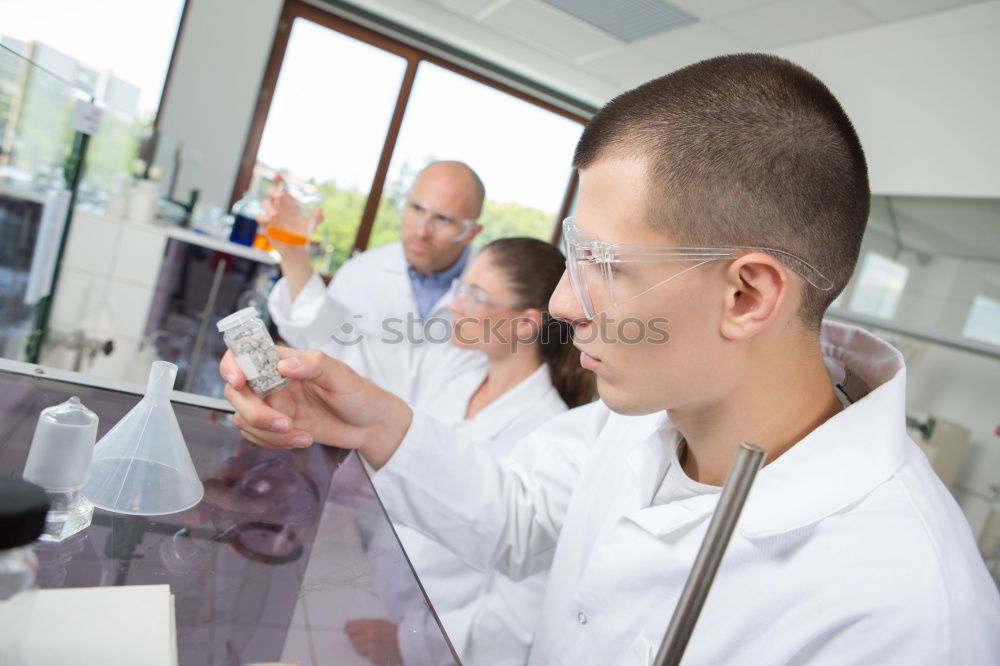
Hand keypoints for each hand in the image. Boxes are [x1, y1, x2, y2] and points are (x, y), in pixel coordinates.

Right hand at [220, 347, 411, 464]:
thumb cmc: (359, 394)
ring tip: (302, 435)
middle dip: (255, 413)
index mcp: (283, 361)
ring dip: (268, 433)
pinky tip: (302, 439)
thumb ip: (315, 365)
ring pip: (244, 419)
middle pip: (236, 393)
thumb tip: (284, 365)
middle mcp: (272, 381)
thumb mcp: (341, 376)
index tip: (239, 382)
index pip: (243, 354)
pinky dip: (275, 443)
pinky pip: (257, 436)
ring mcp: (273, 405)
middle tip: (284, 423)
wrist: (370, 426)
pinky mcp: (277, 427)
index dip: (231, 366)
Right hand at [258, 173, 321, 245]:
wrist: (295, 249)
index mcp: (290, 204)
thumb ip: (316, 218)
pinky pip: (260, 217)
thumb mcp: (311, 226)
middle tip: (280, 195)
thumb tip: (320, 209)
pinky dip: (262, 217)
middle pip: (272, 193)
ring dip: (269, 206)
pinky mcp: (266, 225)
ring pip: (265, 203)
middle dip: (274, 191)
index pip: (283, 189)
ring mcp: (271, 216)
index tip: (277, 174)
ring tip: (275, 215)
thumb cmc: (302, 235)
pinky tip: (268, 220)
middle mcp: (279, 207)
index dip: (279, 181)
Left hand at [344, 618, 402, 665]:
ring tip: (372, 646)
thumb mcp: (380, 623)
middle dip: (357, 639)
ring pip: (357, 648)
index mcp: (372, 624)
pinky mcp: (373, 656)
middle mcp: (370, 634)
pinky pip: (364, 655)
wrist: (405, 645)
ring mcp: (371, 646)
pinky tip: (377, 651)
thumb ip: (363, 623)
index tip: (348, 631)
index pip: (351, 627)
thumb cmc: (392, 632)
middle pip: (353, 638)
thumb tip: (347, 623)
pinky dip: (368, 654)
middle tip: (367, 639)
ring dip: (362, 648)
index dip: (349, 630)